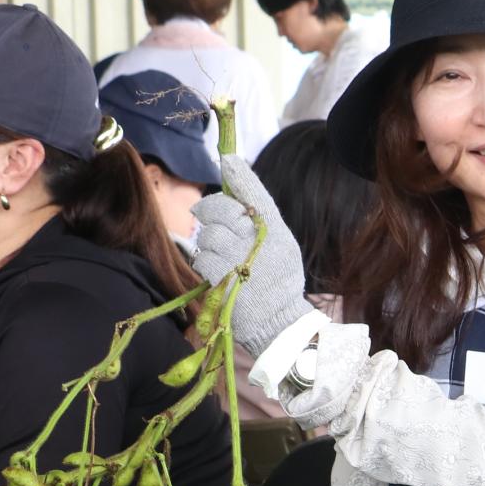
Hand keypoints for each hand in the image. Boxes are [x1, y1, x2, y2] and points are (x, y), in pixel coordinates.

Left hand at [192, 156, 312, 357]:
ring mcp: (240, 259)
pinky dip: (207, 264)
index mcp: (276, 232)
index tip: (228, 160)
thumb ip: (262, 221)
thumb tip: (237, 192)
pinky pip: (203, 259)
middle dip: (209, 211)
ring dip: (209, 244)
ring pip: (209, 235)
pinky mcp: (223, 279)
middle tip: (205, 215)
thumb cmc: (278, 284)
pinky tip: (219, 273)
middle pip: (221, 210)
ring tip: (222, 256)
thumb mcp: (281, 248)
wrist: (279, 325)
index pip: (256, 196)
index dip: (240, 176)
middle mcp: (260, 242)